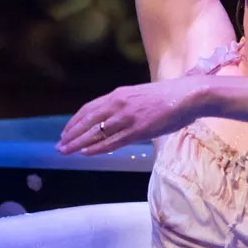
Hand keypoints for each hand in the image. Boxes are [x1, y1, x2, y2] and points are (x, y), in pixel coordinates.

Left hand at [56, 78, 206, 155]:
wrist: (187, 95)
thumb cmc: (168, 97)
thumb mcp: (140, 96)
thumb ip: (126, 106)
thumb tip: (115, 119)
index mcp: (119, 94)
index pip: (89, 108)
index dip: (75, 121)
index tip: (65, 131)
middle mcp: (119, 104)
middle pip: (88, 120)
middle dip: (71, 134)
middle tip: (59, 145)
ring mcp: (128, 117)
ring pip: (96, 132)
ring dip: (79, 143)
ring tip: (66, 151)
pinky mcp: (138, 129)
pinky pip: (112, 141)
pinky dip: (97, 147)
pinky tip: (86, 153)